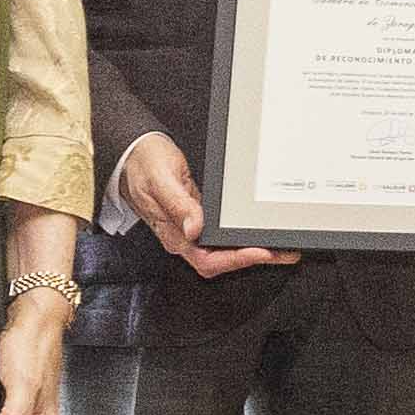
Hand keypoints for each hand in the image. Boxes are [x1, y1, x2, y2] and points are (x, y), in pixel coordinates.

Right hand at [113, 131, 291, 280]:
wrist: (130, 153)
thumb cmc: (142, 164)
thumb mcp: (161, 179)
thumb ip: (178, 204)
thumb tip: (195, 228)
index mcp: (172, 233)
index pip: (207, 259)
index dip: (236, 260)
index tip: (260, 252)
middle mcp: (181, 236)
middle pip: (220, 260)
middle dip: (253, 259)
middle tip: (284, 252)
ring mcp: (188, 229)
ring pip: (222, 251)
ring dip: (251, 251)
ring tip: (279, 246)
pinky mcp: (195, 218)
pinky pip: (220, 236)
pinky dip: (240, 237)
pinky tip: (256, 231)